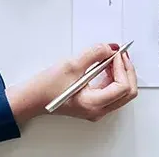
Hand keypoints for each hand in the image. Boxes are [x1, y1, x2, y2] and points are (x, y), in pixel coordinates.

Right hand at [6, 43, 137, 123]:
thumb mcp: (71, 64)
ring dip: (121, 73)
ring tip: (112, 58)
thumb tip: (109, 48)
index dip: (123, 67)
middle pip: (127, 92)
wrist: (31, 98)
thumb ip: (94, 53)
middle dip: (127, 71)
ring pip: (122, 92)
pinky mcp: (93, 103)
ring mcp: (96, 108)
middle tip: (121, 55)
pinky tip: (106, 65)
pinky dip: (114, 77)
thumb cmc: (44, 88)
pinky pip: (112, 91)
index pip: (122, 87)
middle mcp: (97, 110)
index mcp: (93, 104)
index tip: (117, 54)